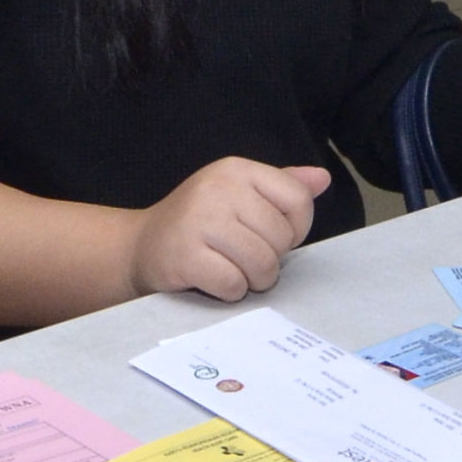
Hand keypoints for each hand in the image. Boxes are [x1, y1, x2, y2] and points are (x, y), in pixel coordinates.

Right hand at [128, 156, 323, 301]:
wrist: (140, 247)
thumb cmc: (198, 223)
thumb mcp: (238, 194)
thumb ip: (281, 186)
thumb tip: (321, 179)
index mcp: (237, 169)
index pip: (298, 199)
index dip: (295, 228)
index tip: (271, 236)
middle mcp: (218, 188)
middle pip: (280, 237)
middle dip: (270, 259)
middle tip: (243, 257)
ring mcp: (200, 221)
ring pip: (261, 264)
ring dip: (253, 279)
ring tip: (232, 270)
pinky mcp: (185, 256)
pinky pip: (234, 284)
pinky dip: (230, 292)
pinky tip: (213, 280)